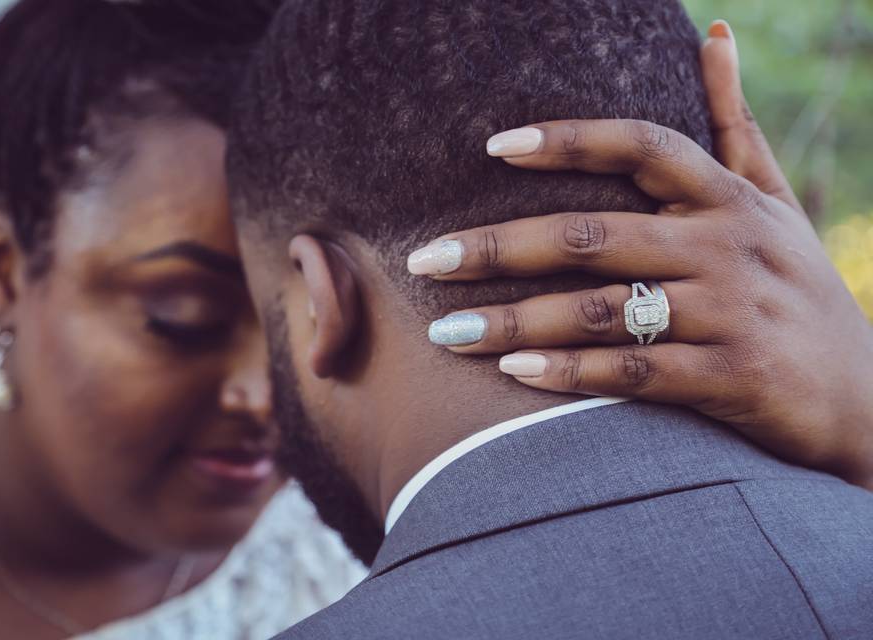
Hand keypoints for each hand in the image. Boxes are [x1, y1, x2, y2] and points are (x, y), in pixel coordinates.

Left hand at [408, 21, 872, 488]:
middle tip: (426, 261)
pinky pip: (635, 370)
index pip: (641, 146)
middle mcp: (725, 245)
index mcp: (727, 198)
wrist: (866, 394)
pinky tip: (515, 372)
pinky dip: (572, 372)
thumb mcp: (775, 199)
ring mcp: (729, 312)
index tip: (492, 146)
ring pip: (600, 310)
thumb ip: (733, 125)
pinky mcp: (730, 376)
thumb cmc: (796, 287)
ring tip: (449, 331)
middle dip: (499, 248)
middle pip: (592, 235)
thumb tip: (713, 34)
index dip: (568, 140)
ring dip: (516, 321)